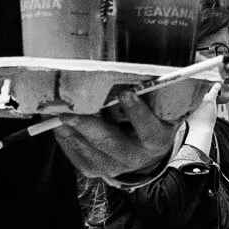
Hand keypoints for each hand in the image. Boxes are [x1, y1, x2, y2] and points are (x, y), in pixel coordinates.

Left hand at [46, 95, 181, 179]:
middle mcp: (134, 157)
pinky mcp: (93, 169)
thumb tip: (176, 59)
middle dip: (88, 124)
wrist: (143, 155)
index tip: (126, 93)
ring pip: (87, 147)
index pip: (148, 129)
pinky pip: (74, 153)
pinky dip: (62, 135)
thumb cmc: (152, 121)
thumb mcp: (164, 109)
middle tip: (71, 109)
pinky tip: (52, 120)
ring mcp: (111, 166)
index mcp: (156, 140)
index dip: (137, 112)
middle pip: (109, 142)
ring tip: (54, 109)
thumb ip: (166, 89)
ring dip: (68, 128)